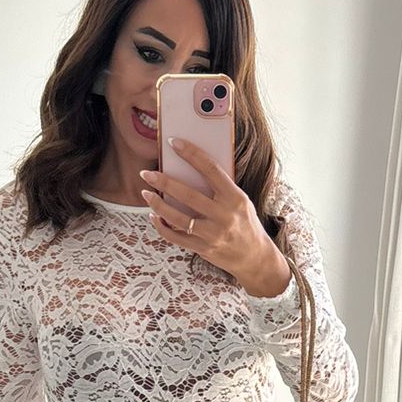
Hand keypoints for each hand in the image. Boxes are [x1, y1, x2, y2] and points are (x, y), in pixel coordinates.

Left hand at [138, 139, 287, 293]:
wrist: (255, 258)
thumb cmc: (245, 223)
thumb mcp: (240, 201)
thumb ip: (220, 188)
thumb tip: (189, 169)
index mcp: (235, 198)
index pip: (211, 170)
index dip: (191, 154)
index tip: (173, 143)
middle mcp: (225, 216)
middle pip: (188, 195)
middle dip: (163, 182)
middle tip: (147, 173)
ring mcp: (213, 234)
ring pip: (177, 218)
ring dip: (157, 204)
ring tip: (145, 194)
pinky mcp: (204, 249)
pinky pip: (176, 237)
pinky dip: (161, 226)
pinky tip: (154, 216)